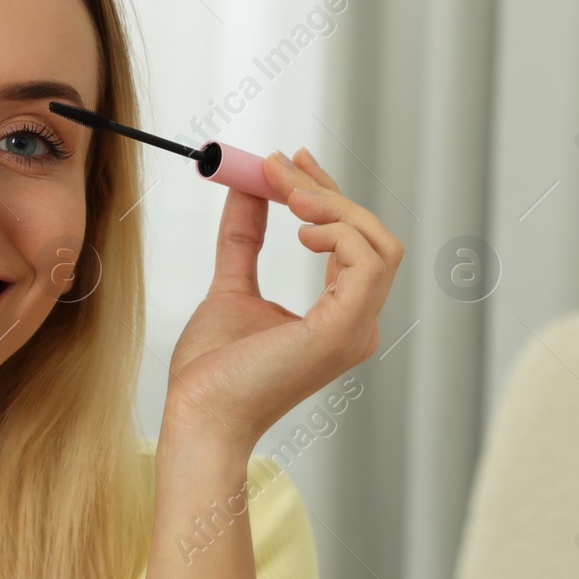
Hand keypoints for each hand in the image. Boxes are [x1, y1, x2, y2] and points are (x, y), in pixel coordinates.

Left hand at [162, 147, 403, 450]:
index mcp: (338, 318)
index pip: (354, 243)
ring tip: (288, 196)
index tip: (289, 162)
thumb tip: (248, 188)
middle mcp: (357, 325)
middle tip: (277, 165)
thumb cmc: (212, 374)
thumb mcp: (230, 287)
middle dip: (326, 190)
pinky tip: (300, 230)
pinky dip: (338, 232)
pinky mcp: (342, 331)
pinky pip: (366, 261)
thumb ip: (244, 239)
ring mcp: (355, 330)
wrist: (198, 415)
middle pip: (372, 236)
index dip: (326, 195)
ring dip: (334, 206)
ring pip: (379, 244)